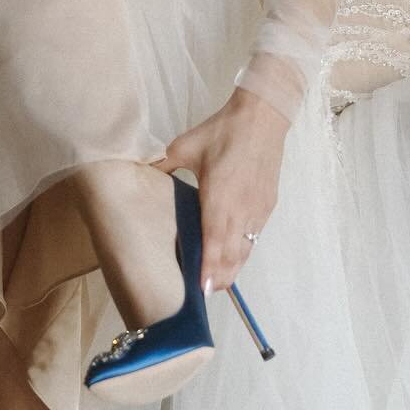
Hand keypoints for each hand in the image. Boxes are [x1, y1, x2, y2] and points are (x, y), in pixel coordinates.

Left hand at [152, 89, 288, 292]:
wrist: (262, 117)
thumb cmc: (222, 132)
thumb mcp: (184, 146)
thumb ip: (163, 165)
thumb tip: (142, 174)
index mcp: (218, 197)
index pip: (214, 242)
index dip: (210, 268)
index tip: (204, 290)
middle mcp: (241, 209)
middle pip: (233, 254)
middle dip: (221, 276)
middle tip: (207, 293)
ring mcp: (257, 209)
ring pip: (246, 248)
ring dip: (234, 266)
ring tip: (220, 282)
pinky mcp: (267, 204)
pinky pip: (255, 235)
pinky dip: (245, 249)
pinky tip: (235, 254)